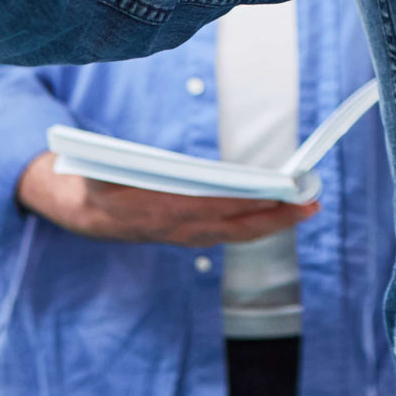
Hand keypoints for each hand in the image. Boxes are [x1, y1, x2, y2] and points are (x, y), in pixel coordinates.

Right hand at [16, 153, 318, 246]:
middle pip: (236, 226)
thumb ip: (119, 164)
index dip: (248, 201)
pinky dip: (257, 225)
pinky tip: (279, 215)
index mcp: (159, 210)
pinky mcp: (191, 236)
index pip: (214, 207)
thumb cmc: (98, 176)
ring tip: (306, 208)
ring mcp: (186, 235)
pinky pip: (231, 234)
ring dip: (274, 222)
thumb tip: (131, 160)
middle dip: (277, 217)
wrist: (84, 211)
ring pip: (237, 233)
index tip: (278, 193)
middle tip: (311, 203)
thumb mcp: (103, 165)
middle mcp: (178, 228)